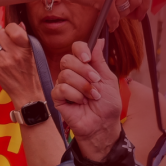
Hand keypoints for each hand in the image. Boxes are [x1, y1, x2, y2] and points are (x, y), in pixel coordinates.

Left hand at [0, 23, 43, 108]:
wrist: (29, 93)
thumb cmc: (32, 74)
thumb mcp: (35, 54)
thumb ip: (26, 39)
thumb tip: (19, 24)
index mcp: (27, 47)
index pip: (12, 28)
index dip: (8, 29)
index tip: (9, 34)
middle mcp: (16, 52)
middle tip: (3, 44)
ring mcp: (5, 61)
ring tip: (0, 53)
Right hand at [51, 39, 121, 160]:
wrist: (103, 124)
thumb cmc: (107, 105)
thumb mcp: (108, 80)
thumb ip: (100, 61)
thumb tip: (100, 41)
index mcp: (84, 67)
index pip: (75, 48)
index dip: (80, 50)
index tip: (88, 59)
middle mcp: (71, 74)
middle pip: (67, 60)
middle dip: (84, 71)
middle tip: (95, 82)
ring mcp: (63, 85)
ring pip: (65, 75)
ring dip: (83, 86)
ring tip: (92, 97)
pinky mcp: (57, 98)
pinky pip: (61, 89)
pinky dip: (74, 95)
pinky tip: (80, 102)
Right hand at [71, 0, 149, 31]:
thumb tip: (137, 9)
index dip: (145, 5)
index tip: (141, 14)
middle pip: (137, 1)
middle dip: (131, 12)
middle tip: (125, 17)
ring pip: (125, 10)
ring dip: (119, 17)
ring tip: (110, 15)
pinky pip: (114, 17)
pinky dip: (113, 23)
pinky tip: (110, 25)